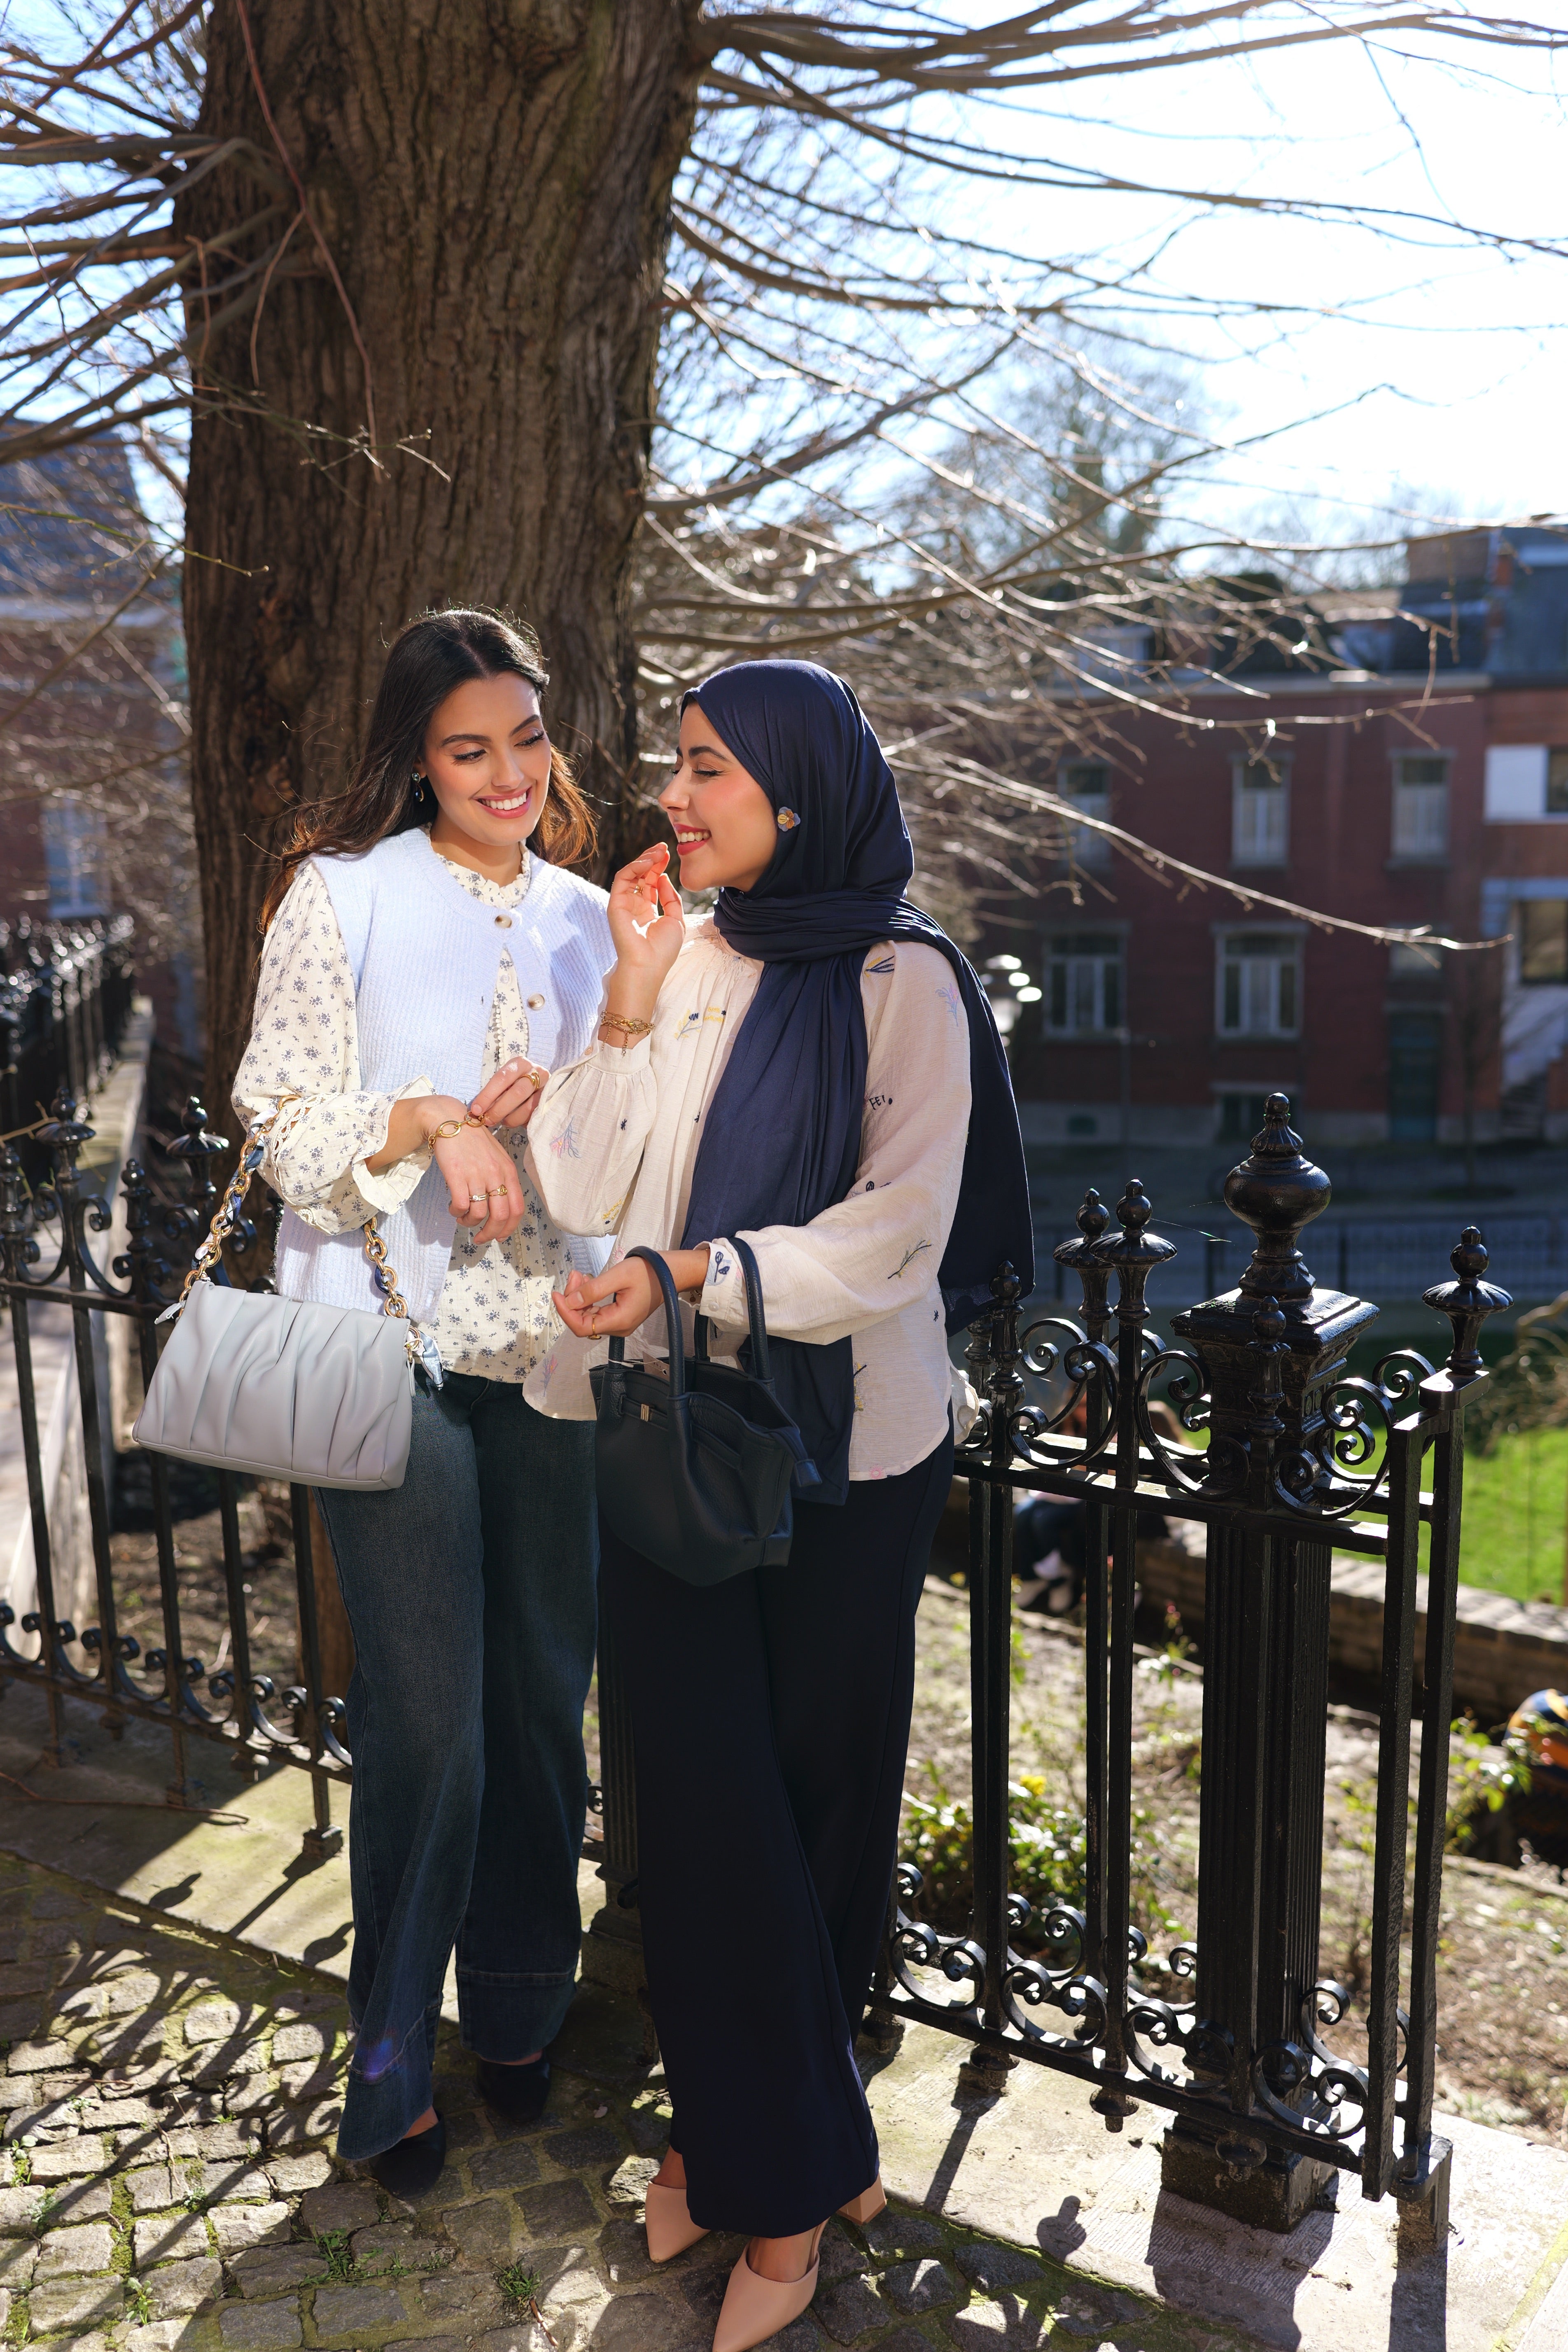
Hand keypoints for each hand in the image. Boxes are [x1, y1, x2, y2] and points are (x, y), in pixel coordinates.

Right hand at [423, 1106, 526, 1246]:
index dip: (509, 1228)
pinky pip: (460, 1205)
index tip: (499, 1237)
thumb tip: (499, 1208)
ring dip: (469, 1222)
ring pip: (478, 1214)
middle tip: (480, 1238)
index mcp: (509, 1172)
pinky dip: (456, 1212)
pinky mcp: (457, 1175)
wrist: (450, 1121)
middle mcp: (496, 1174)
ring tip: (462, 1217)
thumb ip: (501, 1180)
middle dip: (490, 1233)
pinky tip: (453, 1208)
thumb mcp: (496, 1158)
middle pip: (500, 1216)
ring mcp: (477, 1175)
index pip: (517, 1208)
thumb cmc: (473, 1141)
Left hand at [468, 1056, 548, 1130]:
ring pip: (528, 1107)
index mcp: (520, 1064)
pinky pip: (534, 1115)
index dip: (488, 1095)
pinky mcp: (551, 1102)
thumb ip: (494, 1094)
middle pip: (517, 1092)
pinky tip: (514, 1121)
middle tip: (487, 1120)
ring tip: (502, 1122)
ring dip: (510, 1118)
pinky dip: (521, 1121)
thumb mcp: (505, 1083)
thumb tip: (478, 1111)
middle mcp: (536, 1072)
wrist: (540, 1087)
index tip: (476, 1109)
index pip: (502, 1078)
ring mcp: (547, 1087)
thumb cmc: (515, 1084)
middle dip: (499, 1109)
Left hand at [552, 1246, 710, 1338]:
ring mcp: (619, 1323)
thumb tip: (570, 1301)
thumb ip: (593, 1290)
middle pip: (584, 1321)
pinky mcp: (619, 1316)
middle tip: (575, 1274)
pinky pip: (597, 1311)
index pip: (582, 1327)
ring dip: (579, 1296)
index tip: (556, 1294)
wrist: (670, 1272)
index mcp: (619, 1320)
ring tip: (580, 1275)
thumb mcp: (618, 1276)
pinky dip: (588, 1298)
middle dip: (573, 1299)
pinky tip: (587, 1281)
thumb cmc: (647, 1271)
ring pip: (589, 1316)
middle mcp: (618, 1327)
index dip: (566, 1312)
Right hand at [605, 844, 683, 991]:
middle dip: (652, 859)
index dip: (659, 867)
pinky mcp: (615, 904)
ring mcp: (624, 905)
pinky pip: (622, 879)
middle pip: (641, 876)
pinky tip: (648, 862)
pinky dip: (634, 868)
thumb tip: (663, 877)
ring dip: (644, 860)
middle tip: (663, 847)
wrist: (648, 966)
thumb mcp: (676, 920)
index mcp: (647, 910)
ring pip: (630, 874)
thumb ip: (670, 898)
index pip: (651, 882)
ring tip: (658, 852)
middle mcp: (634, 906)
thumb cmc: (662, 950)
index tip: (669, 854)